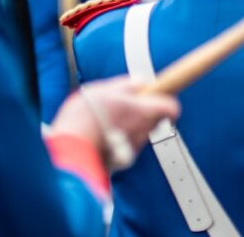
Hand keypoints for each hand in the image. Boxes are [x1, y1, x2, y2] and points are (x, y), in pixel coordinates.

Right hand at [50, 76, 180, 158]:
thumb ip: (125, 85)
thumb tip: (139, 82)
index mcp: (145, 111)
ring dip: (125, 125)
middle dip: (140, 111)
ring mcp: (134, 149)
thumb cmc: (86, 119)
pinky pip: (123, 145)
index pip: (172, 107)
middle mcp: (144, 132)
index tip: (155, 93)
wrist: (71, 152)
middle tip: (121, 104)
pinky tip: (97, 134)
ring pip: (137, 132)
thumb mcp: (103, 90)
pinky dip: (115, 139)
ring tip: (103, 119)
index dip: (164, 99)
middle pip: (153, 119)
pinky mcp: (121, 162)